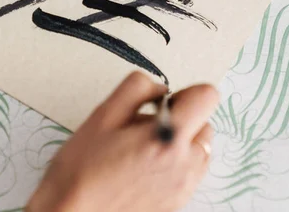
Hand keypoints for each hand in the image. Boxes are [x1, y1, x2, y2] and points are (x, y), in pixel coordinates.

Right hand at [27, 72, 218, 211]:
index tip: (164, 101)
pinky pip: (189, 173)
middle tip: (145, 126)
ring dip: (180, 142)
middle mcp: (184, 166)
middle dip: (182, 118)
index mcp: (167, 138)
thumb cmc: (81, 171)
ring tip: (143, 149)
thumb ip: (137, 89)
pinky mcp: (177, 203)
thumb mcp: (103, 115)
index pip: (207, 97)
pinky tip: (143, 168)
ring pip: (199, 150)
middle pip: (205, 124)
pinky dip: (175, 164)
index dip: (186, 92)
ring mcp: (183, 188)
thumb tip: (159, 88)